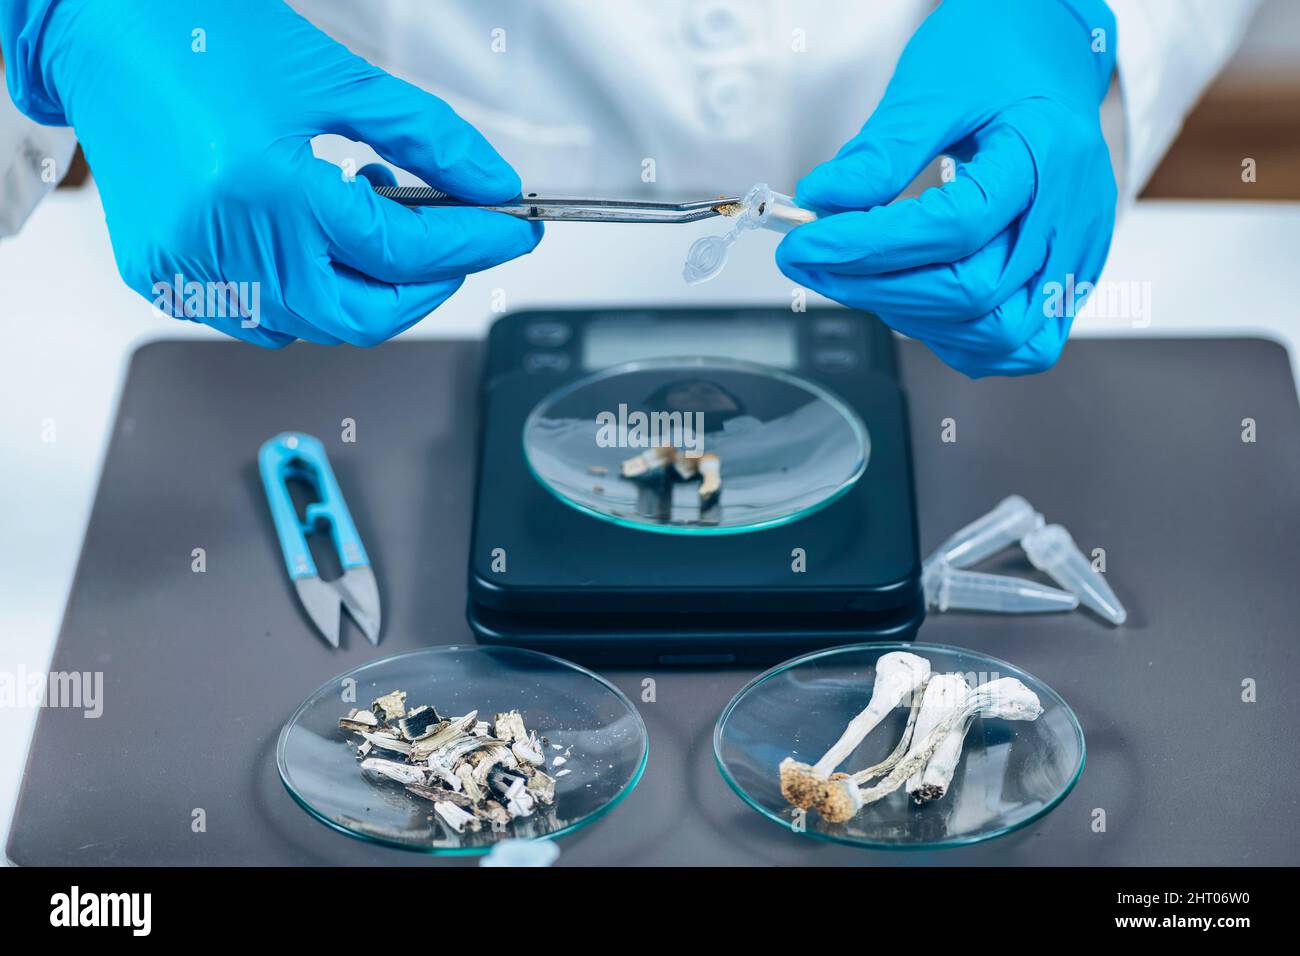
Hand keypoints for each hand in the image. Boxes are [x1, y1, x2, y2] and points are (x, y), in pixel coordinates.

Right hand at [14, 0, 539, 345]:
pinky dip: (305, 292)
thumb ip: (428, 140)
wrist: (102, 27)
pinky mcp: (162, 277)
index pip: (403, 250)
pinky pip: (261, 317)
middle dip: (424, 287)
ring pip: (315, 325)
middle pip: (364, 316)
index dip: (471, 243)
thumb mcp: (338, 79)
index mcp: (269, 188)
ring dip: (364, 287)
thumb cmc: (203, 35)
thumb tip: (492, 185)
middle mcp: (225, 242)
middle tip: (453, 244)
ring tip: (365, 212)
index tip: (511, 232)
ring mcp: (188, 270)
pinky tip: (310, 235)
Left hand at [776, 0, 1117, 376]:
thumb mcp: (935, 84)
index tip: (805, 242)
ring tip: (857, 277)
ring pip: (993, 333)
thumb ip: (882, 150)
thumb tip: (821, 201)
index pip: (954, 227)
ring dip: (910, 317)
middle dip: (874, 287)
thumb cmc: (997, 62)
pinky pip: (1013, 344)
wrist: (1048, 58)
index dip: (868, 245)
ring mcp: (1074, 258)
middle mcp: (1072, 217)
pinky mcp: (1063, 285)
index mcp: (1046, 156)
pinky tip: (909, 299)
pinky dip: (954, 336)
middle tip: (812, 263)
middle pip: (971, 292)